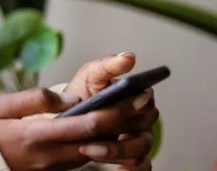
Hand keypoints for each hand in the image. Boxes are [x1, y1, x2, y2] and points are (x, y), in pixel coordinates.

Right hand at [0, 87, 156, 170]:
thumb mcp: (0, 106)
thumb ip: (35, 99)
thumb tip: (70, 98)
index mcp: (38, 136)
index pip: (89, 125)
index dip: (117, 110)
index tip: (134, 95)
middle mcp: (50, 156)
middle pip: (100, 140)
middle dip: (126, 121)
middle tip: (145, 103)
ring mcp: (52, 167)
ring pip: (95, 152)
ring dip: (117, 134)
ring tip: (134, 114)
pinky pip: (82, 158)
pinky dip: (100, 144)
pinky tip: (108, 129)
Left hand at [63, 53, 159, 169]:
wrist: (69, 118)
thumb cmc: (84, 94)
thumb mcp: (91, 76)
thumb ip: (108, 65)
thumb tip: (129, 57)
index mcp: (137, 96)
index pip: (146, 101)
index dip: (133, 106)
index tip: (118, 108)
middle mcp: (143, 119)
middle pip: (143, 127)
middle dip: (119, 128)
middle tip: (92, 134)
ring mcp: (139, 140)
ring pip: (141, 149)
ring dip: (116, 151)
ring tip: (89, 149)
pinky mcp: (133, 159)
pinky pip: (141, 168)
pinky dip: (129, 169)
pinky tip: (113, 168)